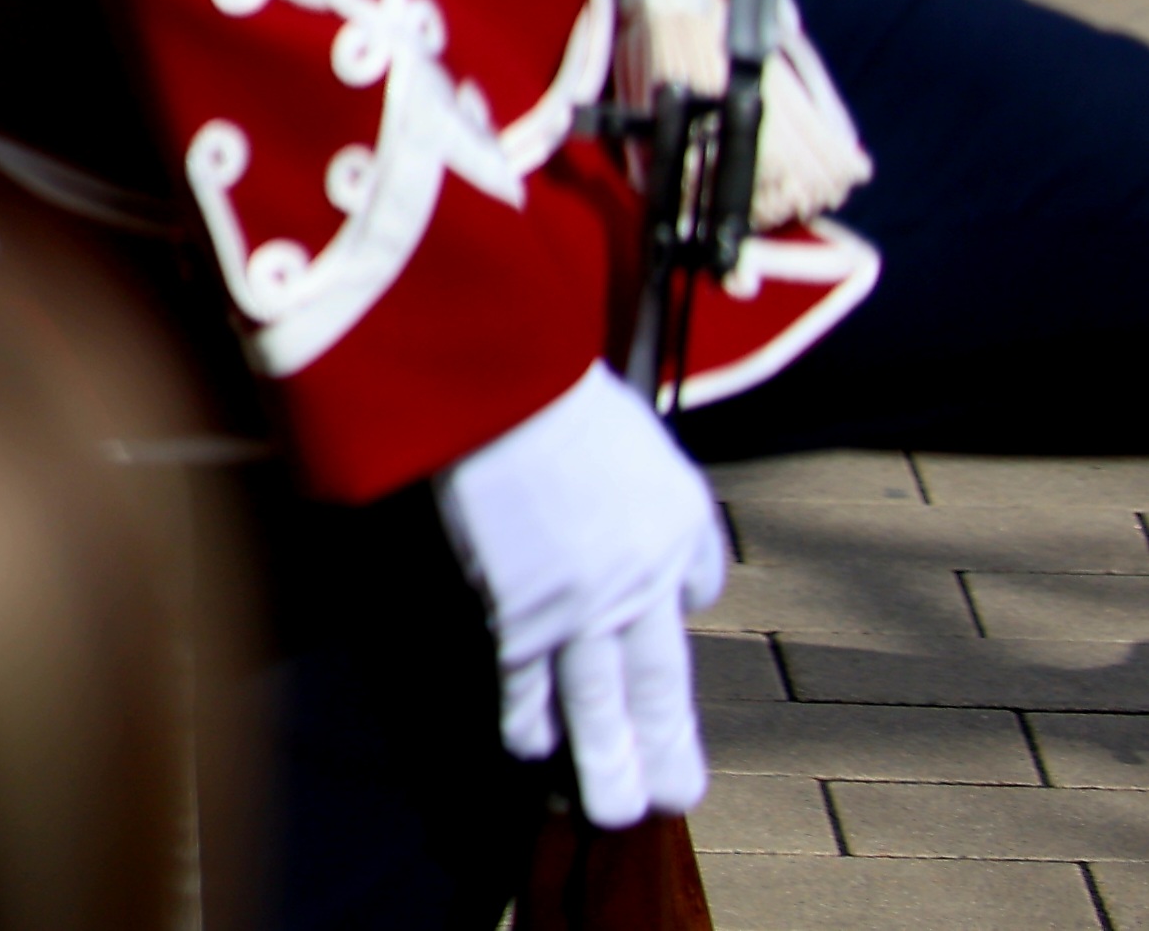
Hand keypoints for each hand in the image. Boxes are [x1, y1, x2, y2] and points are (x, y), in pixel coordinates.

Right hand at [435, 368, 725, 827]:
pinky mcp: (518, 606)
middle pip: (657, 682)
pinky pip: (526, 678)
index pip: (697, 593)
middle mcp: (641, 582)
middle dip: (664, 745)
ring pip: (597, 701)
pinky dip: (528, 717)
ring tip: (612, 809)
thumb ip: (671, 514)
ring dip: (604, 761)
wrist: (499, 387)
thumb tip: (686, 588)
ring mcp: (580, 601)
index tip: (664, 647)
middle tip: (671, 797)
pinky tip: (531, 749)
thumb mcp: (650, 447)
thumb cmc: (561, 398)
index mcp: (679, 531)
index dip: (681, 600)